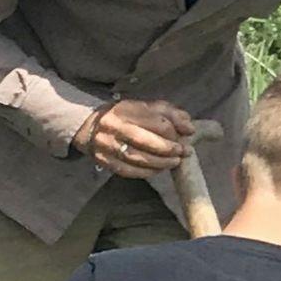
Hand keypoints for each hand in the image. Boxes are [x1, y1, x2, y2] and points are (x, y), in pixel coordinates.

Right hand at [76, 99, 193, 178]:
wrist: (90, 127)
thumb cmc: (125, 117)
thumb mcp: (146, 107)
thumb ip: (171, 114)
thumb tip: (190, 128)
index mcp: (127, 110)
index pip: (156, 122)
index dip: (174, 131)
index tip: (186, 136)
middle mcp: (115, 127)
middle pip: (146, 141)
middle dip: (168, 149)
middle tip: (183, 153)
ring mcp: (108, 146)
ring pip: (138, 158)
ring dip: (160, 163)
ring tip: (174, 162)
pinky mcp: (105, 161)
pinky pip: (129, 171)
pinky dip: (147, 172)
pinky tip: (158, 170)